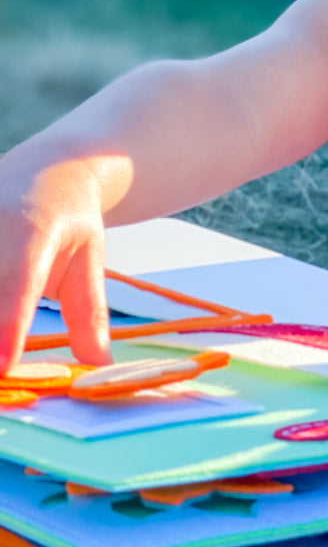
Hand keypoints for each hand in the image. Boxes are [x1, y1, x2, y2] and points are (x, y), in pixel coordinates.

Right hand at [0, 156, 111, 374]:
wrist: (44, 167)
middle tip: (3, 378)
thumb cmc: (69, 219)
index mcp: (31, 231)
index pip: (16, 284)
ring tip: (2, 363)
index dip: (7, 326)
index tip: (3, 367)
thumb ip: (88, 312)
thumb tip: (99, 365)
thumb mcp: (89, 256)